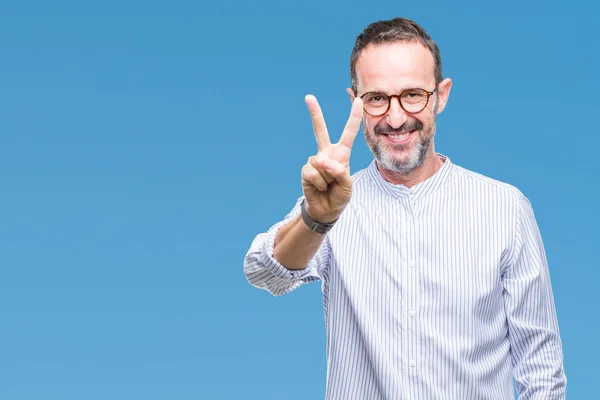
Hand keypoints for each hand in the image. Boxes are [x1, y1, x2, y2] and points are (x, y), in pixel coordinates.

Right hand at [301, 94, 362, 223]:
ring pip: (322, 163)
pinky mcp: (306, 170)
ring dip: (328, 178)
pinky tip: (320, 187)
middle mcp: (327, 153)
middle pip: (320, 130)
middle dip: (314, 113)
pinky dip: (319, 183)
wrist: (326, 209)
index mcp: (342, 153)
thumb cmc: (340, 195)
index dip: (354, 117)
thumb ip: (339, 172)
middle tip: (308, 97)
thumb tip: (323, 162)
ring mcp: (315, 160)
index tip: (358, 100)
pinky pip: (314, 173)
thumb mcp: (347, 185)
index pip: (349, 133)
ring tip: (329, 185)